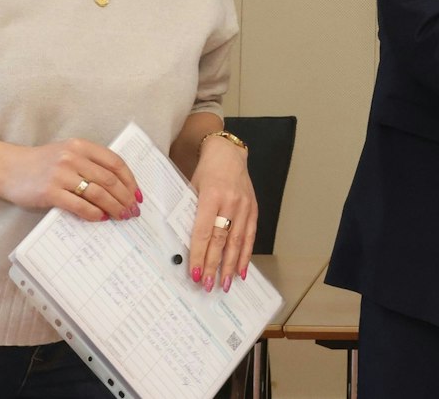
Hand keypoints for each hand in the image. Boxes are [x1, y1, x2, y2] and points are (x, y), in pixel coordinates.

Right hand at [0, 138, 139, 222]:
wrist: (6, 168)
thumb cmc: (40, 164)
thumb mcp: (66, 154)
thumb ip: (89, 164)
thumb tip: (117, 187)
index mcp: (81, 146)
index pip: (115, 163)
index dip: (130, 180)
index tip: (137, 194)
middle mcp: (73, 157)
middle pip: (110, 180)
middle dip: (125, 197)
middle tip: (132, 210)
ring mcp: (61, 174)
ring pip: (98, 193)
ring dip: (114, 207)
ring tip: (121, 216)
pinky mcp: (49, 192)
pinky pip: (79, 205)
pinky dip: (94, 213)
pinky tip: (101, 219)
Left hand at [187, 135, 257, 292]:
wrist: (228, 153)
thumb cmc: (205, 171)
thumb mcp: (191, 188)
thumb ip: (190, 213)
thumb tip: (184, 246)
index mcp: (211, 196)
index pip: (204, 232)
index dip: (199, 255)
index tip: (194, 273)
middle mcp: (231, 202)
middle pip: (221, 240)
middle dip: (214, 265)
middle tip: (207, 285)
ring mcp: (245, 206)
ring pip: (238, 241)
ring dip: (231, 265)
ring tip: (225, 284)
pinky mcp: (254, 208)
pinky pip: (250, 236)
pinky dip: (246, 254)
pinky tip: (242, 270)